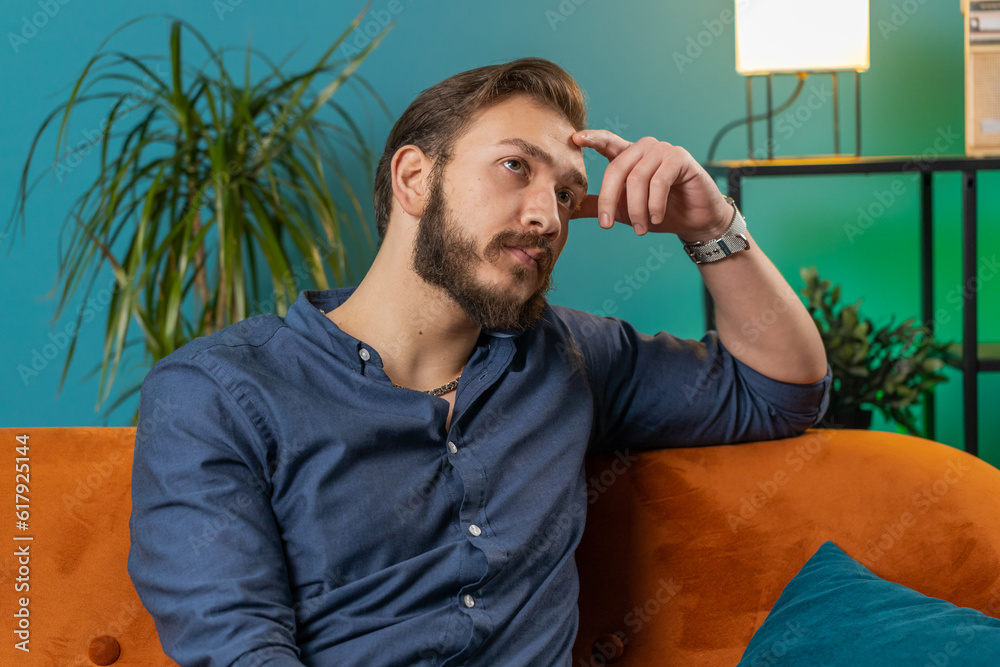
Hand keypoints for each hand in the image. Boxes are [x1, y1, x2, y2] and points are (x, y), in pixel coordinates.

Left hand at [570, 130, 732, 240]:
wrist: (694, 221)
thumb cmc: (659, 213)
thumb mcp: (622, 211)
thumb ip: (598, 206)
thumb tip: (569, 210)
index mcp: (628, 156)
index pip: (606, 142)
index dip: (591, 139)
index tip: (575, 139)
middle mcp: (644, 148)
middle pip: (616, 169)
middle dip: (609, 200)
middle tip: (606, 225)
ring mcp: (662, 150)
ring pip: (637, 179)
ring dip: (636, 209)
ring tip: (641, 228)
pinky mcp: (680, 157)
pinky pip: (659, 181)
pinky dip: (655, 203)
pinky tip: (657, 217)